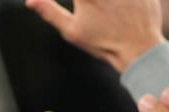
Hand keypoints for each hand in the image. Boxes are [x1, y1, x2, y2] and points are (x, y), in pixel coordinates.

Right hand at [24, 0, 164, 72]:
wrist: (139, 49)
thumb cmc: (103, 42)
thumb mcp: (71, 30)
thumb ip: (49, 11)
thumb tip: (30, 0)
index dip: (78, 1)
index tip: (79, 5)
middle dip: (87, 2)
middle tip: (89, 10)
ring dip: (106, 3)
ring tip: (106, 11)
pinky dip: (122, 1)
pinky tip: (119, 8)